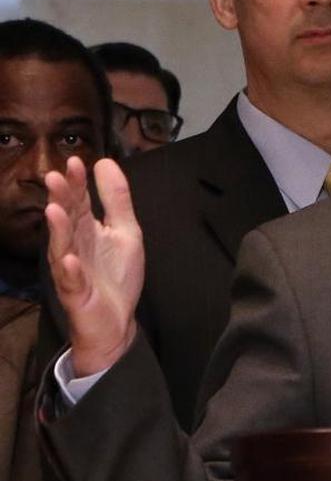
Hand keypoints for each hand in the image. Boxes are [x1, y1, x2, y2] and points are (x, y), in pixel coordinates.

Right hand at [44, 157, 143, 376]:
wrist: (117, 320)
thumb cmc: (116, 275)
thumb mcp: (125, 231)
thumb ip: (116, 200)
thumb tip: (105, 162)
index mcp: (87, 229)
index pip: (79, 201)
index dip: (77, 182)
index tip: (75, 161)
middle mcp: (74, 246)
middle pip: (66, 219)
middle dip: (61, 199)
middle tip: (54, 176)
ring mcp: (72, 269)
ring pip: (61, 247)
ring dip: (58, 229)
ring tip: (54, 210)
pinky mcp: (76, 294)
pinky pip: (71, 281)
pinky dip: (69, 270)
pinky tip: (69, 260)